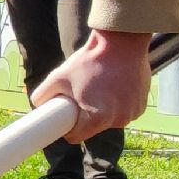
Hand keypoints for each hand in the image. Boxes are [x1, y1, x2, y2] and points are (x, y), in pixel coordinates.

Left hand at [30, 30, 152, 142]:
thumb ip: (43, 93)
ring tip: (100, 87)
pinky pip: (124, 111)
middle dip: (86, 115)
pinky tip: (115, 86)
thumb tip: (36, 104)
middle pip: (93, 128)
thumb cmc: (90, 59)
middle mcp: (118, 120)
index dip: (68, 127)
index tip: (67, 114)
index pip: (75, 136)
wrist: (122, 42)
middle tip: (83, 94)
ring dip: (104, 109)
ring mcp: (132, 113)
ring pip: (110, 120)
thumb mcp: (59, 76)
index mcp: (97, 119)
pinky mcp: (141, 105)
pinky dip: (118, 103)